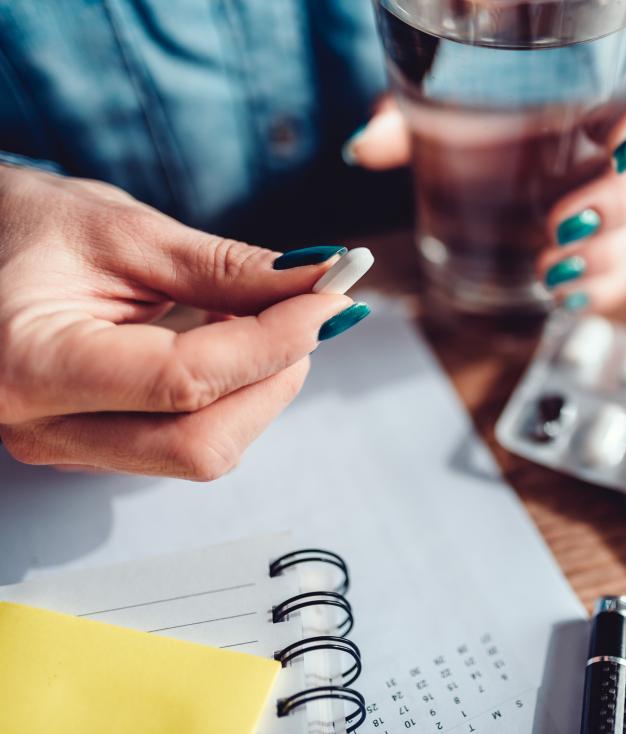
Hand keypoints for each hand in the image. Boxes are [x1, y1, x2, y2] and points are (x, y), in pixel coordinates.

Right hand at [0, 166, 370, 478]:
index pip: (183, 381)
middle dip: (273, 378)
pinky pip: (188, 441)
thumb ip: (229, 269)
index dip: (273, 342)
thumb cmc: (33, 228)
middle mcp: (43, 427)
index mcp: (32, 364)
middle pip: (201, 443)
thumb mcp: (129, 232)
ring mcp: (69, 447)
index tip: (329, 300)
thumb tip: (320, 286)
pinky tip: (223, 341)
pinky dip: (231, 396)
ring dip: (257, 387)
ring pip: (203, 450)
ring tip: (250, 316)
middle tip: (304, 312)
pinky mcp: (95, 449)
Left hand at [343, 35, 625, 311]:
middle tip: (560, 224)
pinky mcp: (610, 227)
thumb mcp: (440, 87)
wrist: (478, 111)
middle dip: (618, 205)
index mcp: (612, 70)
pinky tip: (570, 295)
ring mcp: (625, 182)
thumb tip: (366, 146)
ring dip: (607, 254)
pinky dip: (605, 285)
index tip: (618, 143)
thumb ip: (409, 108)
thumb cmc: (473, 85)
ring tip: (552, 270)